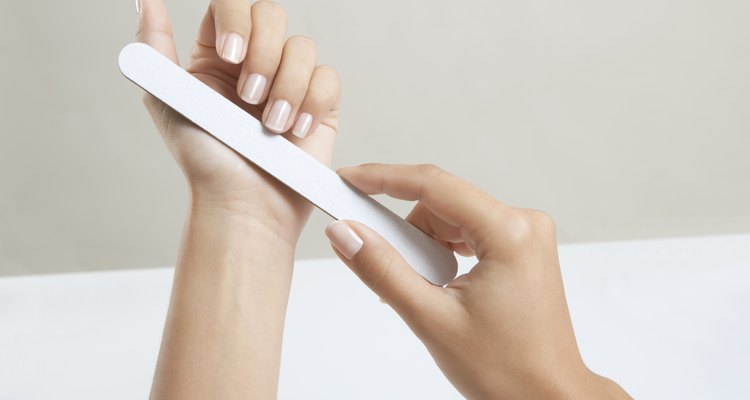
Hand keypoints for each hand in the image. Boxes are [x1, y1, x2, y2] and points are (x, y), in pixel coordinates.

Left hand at [136, 0, 339, 244]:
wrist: (245, 205)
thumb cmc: (206, 162)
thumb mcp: (167, 98)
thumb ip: (154, 46)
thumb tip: (146, 1)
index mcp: (218, 57)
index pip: (231, 6)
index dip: (237, 21)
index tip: (231, 56)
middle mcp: (256, 63)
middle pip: (272, 15)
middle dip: (264, 55)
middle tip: (249, 97)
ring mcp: (290, 83)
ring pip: (302, 47)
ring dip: (287, 87)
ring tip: (271, 125)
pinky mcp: (319, 105)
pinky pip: (328, 79)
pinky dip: (312, 103)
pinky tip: (295, 130)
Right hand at [325, 164, 630, 399]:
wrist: (548, 399)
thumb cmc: (507, 369)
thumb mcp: (431, 318)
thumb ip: (382, 270)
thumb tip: (346, 233)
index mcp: (510, 233)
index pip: (433, 185)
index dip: (383, 178)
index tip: (348, 179)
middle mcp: (524, 225)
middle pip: (441, 202)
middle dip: (402, 227)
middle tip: (369, 250)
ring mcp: (525, 237)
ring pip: (451, 218)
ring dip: (421, 244)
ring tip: (415, 286)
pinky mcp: (520, 250)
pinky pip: (467, 233)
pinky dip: (440, 251)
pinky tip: (432, 282)